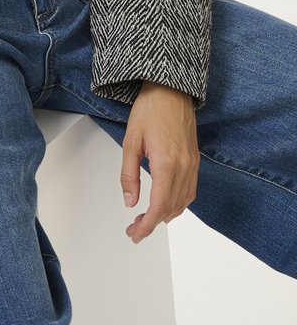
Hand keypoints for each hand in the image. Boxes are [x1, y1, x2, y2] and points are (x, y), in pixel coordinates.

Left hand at [120, 80, 198, 243]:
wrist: (170, 90)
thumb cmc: (150, 109)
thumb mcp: (130, 141)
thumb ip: (129, 174)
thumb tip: (129, 201)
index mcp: (166, 163)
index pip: (158, 206)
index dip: (146, 226)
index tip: (135, 234)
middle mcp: (183, 167)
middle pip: (171, 209)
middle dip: (152, 223)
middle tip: (135, 228)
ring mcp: (192, 164)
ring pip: (183, 203)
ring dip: (166, 215)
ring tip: (146, 218)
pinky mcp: (195, 160)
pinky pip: (190, 190)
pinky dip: (178, 203)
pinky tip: (165, 203)